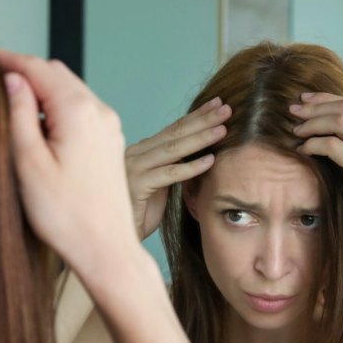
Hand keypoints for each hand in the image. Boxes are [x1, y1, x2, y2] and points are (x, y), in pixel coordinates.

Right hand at [0, 49, 136, 272]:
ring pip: (69, 91)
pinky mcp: (110, 143)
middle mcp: (99, 112)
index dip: (7, 58)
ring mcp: (108, 127)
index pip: (36, 68)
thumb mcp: (29, 163)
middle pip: (56, 73)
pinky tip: (38, 127)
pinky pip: (81, 110)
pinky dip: (57, 107)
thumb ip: (19, 115)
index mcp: (77, 111)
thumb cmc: (64, 215)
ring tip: (10, 103)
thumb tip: (12, 79)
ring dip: (41, 90)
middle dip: (24, 71)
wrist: (105, 248)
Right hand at [125, 98, 229, 238]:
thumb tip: (197, 152)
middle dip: (202, 120)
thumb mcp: (159, 184)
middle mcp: (135, 154)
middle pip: (174, 133)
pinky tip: (209, 160)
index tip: (218, 105)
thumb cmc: (138, 214)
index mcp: (140, 151)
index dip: (196, 116)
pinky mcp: (136, 185)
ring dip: (200, 138)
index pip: (172, 129)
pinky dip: (190, 167)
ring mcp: (133, 168)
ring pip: (172, 149)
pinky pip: (169, 174)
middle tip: (227, 109)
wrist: (115, 236)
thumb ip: (171, 166)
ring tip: (223, 129)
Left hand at [292, 92, 342, 250]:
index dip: (326, 99)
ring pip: (339, 122)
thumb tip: (330, 130)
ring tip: (296, 131)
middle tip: (293, 111)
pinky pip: (332, 146)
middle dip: (315, 107)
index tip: (305, 100)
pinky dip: (313, 144)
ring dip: (312, 124)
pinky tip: (303, 150)